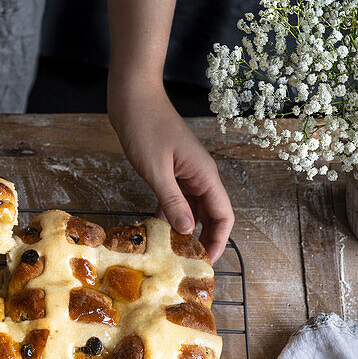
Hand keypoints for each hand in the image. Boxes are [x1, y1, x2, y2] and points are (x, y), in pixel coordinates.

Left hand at [108, 78, 233, 262]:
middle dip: (204, 240)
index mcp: (205, 174)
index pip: (224, 215)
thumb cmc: (145, 125)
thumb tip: (188, 230)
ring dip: (186, 230)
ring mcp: (186, 173)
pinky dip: (170, 215)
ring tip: (173, 252)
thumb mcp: (156, 169)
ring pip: (194, 209)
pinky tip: (157, 230)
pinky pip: (178, 200)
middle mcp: (201, 175)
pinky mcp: (172, 171)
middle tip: (188, 263)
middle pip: (212, 216)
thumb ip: (172, 201)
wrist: (133, 95)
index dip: (219, 241)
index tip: (206, 262)